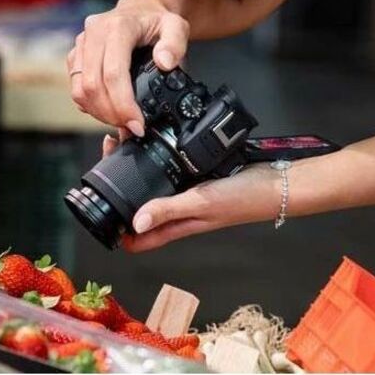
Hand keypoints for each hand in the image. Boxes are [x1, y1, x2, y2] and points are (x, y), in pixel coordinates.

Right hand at [67, 0, 189, 135]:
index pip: (113, 74)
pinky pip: (76, 88)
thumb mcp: (177, 27)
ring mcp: (82, 45)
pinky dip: (92, 105)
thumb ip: (176, 44)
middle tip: (132, 127)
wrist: (142, 10)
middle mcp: (94, 33)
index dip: (123, 104)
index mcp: (118, 27)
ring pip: (80, 90)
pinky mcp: (76, 56)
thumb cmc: (158, 21)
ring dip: (100, 113)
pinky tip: (111, 110)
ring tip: (122, 121)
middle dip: (112, 114)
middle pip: (92, 85)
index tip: (138, 124)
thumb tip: (165, 62)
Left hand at [101, 135, 280, 252]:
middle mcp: (178, 210)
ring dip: (137, 166)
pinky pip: (171, 168)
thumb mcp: (202, 203)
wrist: (276, 182)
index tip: (98, 198)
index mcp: (176, 224)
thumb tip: (134, 223)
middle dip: (119, 184)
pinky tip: (155, 138)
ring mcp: (188, 192)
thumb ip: (169, 210)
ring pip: (153, 184)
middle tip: (111, 150)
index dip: (114, 225)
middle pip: (139, 205)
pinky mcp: (199, 176)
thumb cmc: (244, 200)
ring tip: (125, 139)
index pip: (136, 237)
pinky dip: (159, 156)